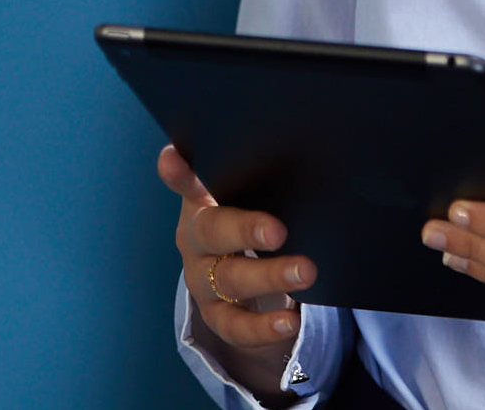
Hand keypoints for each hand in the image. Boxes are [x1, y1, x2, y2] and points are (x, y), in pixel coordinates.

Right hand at [157, 144, 315, 394]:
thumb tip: (311, 157)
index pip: (188, 183)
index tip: (173, 157)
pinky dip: (263, 326)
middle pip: (212, 232)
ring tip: (305, 273)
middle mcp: (194, 240)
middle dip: (245, 230)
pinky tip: (290, 321)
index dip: (179, 173)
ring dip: (269, 276)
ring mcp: (202, 280)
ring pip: (228, 279)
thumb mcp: (256, 200)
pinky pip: (235, 325)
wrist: (244, 279)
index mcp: (202, 202)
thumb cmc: (254, 222)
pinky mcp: (216, 315)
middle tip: (278, 231)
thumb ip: (267, 183)